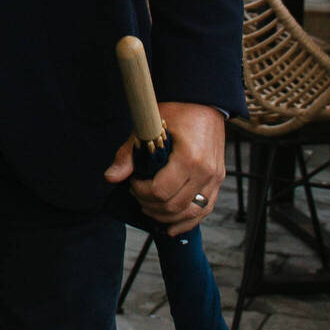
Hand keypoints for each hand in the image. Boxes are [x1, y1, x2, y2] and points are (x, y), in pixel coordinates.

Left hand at [103, 103, 226, 236]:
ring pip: (190, 214)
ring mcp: (215, 178)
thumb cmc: (177, 111)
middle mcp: (205, 172)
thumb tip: (111, 177)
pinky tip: (171, 227)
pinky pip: (204, 211)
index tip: (133, 182)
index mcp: (189, 158)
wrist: (205, 101)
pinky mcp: (218, 181)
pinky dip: (186, 222)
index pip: (160, 192)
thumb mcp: (149, 127)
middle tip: (138, 194)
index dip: (141, 192)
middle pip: (173, 207)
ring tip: (150, 208)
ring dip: (166, 217)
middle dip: (150, 205)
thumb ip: (129, 154)